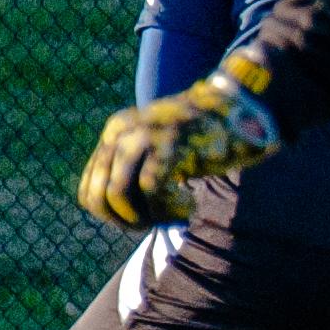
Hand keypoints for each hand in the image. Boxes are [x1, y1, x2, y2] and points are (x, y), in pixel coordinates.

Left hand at [78, 51, 282, 226]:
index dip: (112, 215)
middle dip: (126, 221)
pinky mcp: (169, 143)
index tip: (142, 219)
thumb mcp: (159, 146)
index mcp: (116, 131)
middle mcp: (122, 130)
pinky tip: (189, 204)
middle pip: (99, 194)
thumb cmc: (203, 137)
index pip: (88, 189)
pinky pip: (151, 187)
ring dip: (145, 216)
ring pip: (119, 193)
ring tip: (174, 214)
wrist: (240, 107)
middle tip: (156, 222)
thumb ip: (135, 167)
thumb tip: (118, 210)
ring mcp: (144, 134)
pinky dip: (167, 206)